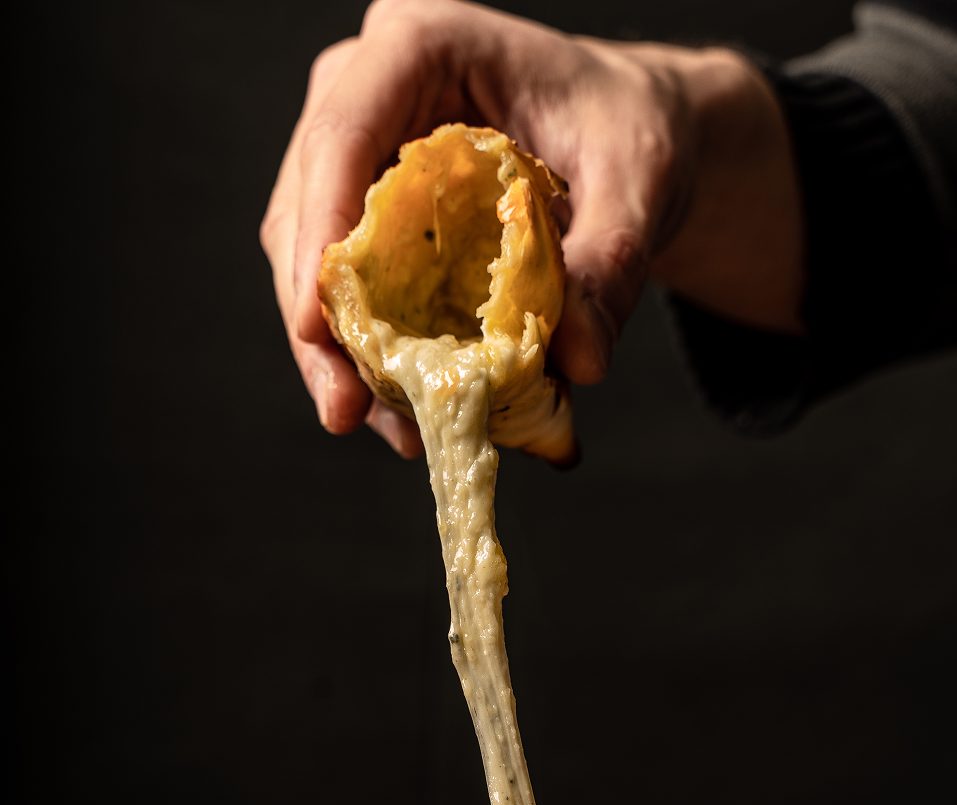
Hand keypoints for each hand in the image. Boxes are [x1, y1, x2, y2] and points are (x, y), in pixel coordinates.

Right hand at [260, 0, 802, 454]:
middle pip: (306, 208)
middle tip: (343, 412)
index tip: (318, 324)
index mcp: (423, 44)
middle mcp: (368, 89)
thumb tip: (581, 360)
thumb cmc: (628, 131)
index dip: (320, 230)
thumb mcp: (639, 183)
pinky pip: (345, 288)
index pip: (343, 133)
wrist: (626, 141)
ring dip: (338, 352)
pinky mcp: (363, 212)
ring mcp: (356, 152)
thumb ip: (611, 263)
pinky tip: (403, 412)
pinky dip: (369, 353)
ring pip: (308, 258)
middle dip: (319, 321)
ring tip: (391, 430)